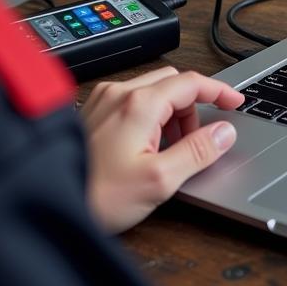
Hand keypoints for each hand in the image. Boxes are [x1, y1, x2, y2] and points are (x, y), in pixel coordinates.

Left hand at [80, 66, 243, 234]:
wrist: (50, 203)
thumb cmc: (97, 196)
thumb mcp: (159, 181)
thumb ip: (198, 152)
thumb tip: (225, 133)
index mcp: (139, 104)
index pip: (192, 82)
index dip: (220, 91)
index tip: (236, 101)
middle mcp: (119, 94)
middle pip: (173, 83)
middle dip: (193, 107)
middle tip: (198, 141)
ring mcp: (102, 100)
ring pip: (152, 90)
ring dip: (171, 113)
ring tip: (168, 151)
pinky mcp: (91, 112)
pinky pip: (132, 100)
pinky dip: (150, 116)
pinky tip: (144, 147)